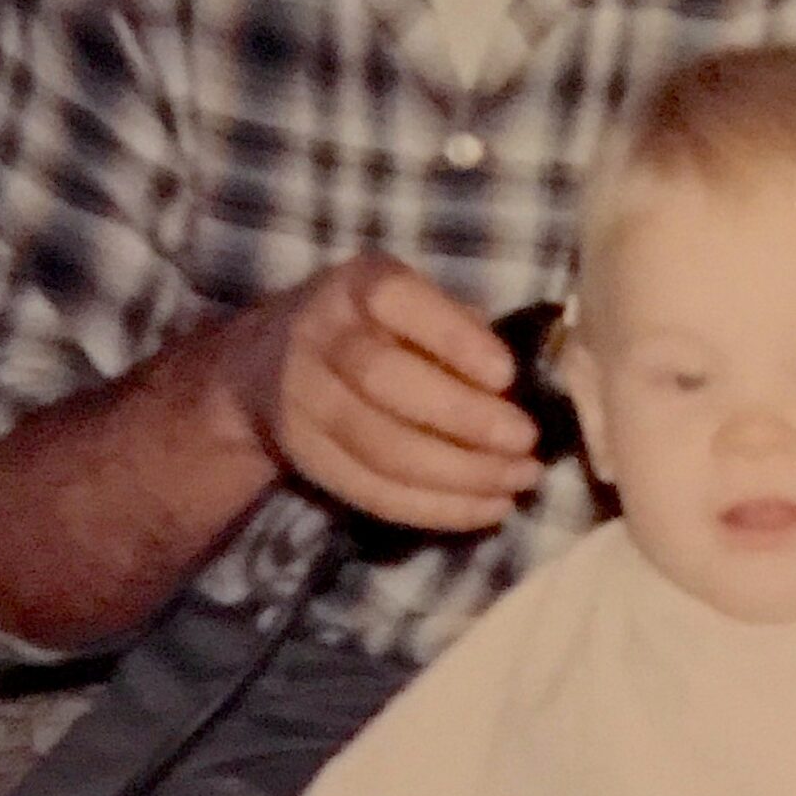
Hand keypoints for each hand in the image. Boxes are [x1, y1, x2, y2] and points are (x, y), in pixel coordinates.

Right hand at [217, 252, 544, 532]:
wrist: (270, 361)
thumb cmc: (378, 327)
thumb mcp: (415, 305)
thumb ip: (462, 330)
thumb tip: (524, 381)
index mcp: (357, 286)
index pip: (398, 302)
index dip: (453, 339)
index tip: (507, 375)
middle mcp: (320, 337)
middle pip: (385, 381)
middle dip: (464, 418)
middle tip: (526, 442)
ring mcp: (304, 402)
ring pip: (379, 448)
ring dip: (459, 475)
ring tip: (520, 480)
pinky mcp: (307, 457)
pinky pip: (372, 492)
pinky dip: (436, 508)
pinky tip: (489, 508)